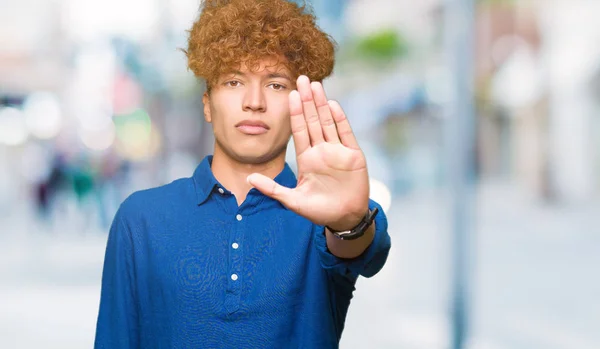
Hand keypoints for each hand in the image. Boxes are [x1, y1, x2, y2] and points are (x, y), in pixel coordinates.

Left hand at [247, 75, 369, 230]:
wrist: (344, 219)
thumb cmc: (319, 211)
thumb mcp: (292, 200)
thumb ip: (272, 189)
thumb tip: (249, 179)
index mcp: (307, 159)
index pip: (299, 130)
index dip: (295, 112)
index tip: (290, 94)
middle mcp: (322, 151)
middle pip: (313, 120)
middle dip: (307, 100)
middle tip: (302, 78)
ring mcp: (337, 152)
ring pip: (328, 122)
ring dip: (322, 104)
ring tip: (316, 85)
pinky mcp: (353, 156)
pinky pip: (346, 134)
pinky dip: (340, 120)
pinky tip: (333, 105)